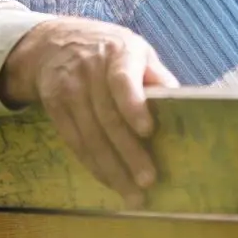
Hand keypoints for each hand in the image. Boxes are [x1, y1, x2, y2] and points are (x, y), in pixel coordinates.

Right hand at [0, 17, 178, 207]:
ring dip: (112, 169)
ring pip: (90, 136)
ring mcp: (68, 89)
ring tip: (133, 194)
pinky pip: (75, 142)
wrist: (53, 43)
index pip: (122, 79)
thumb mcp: (136, 50)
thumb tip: (184, 103)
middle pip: (108, 117)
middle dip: (128, 153)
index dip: (133, 105)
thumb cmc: (109, 51)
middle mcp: (90, 70)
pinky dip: (93, 165)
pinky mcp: (54, 107)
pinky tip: (110, 182)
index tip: (148, 131)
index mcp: (118, 52)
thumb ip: (157, 76)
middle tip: (147, 181)